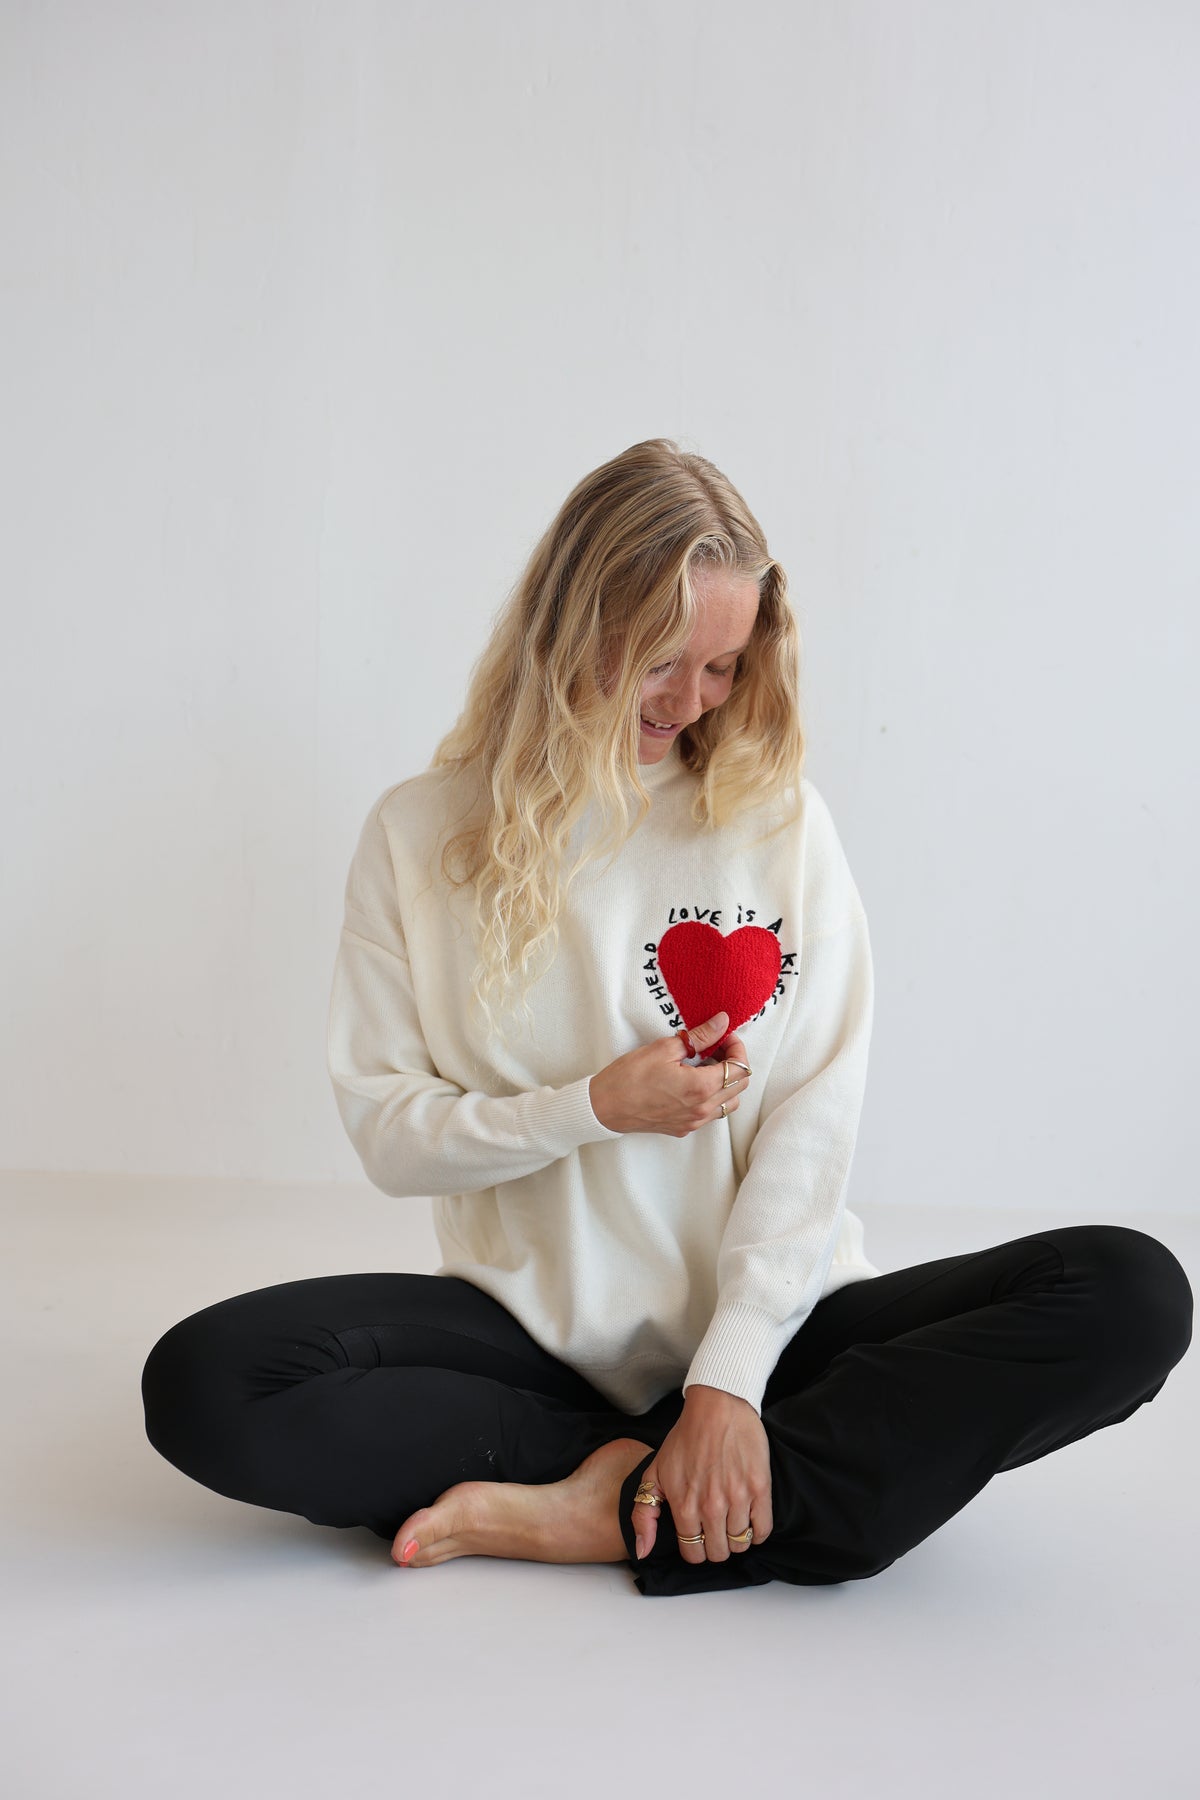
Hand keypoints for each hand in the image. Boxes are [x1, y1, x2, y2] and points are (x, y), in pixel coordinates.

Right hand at [588, 1012, 752, 1136]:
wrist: (605, 1106)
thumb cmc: (629, 1077)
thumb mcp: (664, 1048)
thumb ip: (699, 1037)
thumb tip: (721, 1022)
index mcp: (701, 1087)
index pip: (740, 1067)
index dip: (736, 1047)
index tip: (723, 1036)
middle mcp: (702, 1109)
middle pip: (740, 1086)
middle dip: (734, 1062)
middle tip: (714, 1047)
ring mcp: (694, 1121)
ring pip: (729, 1102)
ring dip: (725, 1082)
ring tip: (704, 1065)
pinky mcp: (684, 1128)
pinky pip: (711, 1112)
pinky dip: (712, 1095)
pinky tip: (693, 1081)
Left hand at [632, 1385, 772, 1564]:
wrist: (717, 1406)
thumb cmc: (685, 1437)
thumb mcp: (654, 1472)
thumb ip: (643, 1514)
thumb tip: (642, 1552)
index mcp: (684, 1507)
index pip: (693, 1554)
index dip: (695, 1548)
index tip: (699, 1536)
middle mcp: (711, 1507)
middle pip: (719, 1554)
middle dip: (716, 1546)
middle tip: (716, 1528)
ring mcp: (738, 1499)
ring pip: (741, 1544)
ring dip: (736, 1537)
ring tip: (732, 1520)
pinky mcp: (760, 1489)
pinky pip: (764, 1530)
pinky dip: (758, 1531)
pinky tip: (749, 1517)